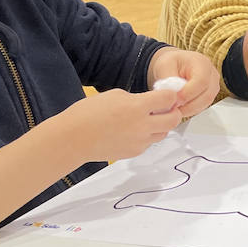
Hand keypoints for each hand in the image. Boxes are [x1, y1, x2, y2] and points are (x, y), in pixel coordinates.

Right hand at [54, 88, 184, 162]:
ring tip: (148, 120)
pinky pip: (149, 143)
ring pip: (164, 133)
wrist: (73, 138)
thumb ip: (137, 98)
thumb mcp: (114, 95)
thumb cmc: (88, 114)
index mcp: (137, 107)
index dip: (170, 95)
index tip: (167, 95)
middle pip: (174, 119)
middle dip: (173, 112)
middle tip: (165, 108)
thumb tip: (150, 103)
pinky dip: (147, 136)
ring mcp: (140, 141)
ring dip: (161, 125)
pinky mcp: (134, 152)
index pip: (169, 99)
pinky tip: (133, 131)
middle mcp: (143, 126)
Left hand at [147, 47, 219, 115]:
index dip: (188, 93)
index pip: (201, 81)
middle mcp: (212, 76)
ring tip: (174, 107)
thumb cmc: (173, 62)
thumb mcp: (165, 65)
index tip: (174, 99)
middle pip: (206, 96)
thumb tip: (171, 95)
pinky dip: (190, 110)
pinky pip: (202, 107)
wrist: (176, 65)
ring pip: (205, 104)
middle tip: (172, 107)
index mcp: (202, 63)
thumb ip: (168, 79)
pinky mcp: (209, 96)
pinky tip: (179, 107)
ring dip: (188, 109)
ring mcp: (213, 87)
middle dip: (188, 105)